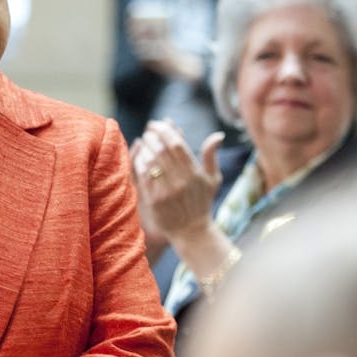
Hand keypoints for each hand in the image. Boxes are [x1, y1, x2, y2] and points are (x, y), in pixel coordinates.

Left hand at [131, 120, 222, 245]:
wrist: (192, 231)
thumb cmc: (202, 202)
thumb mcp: (212, 179)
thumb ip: (211, 156)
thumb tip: (218, 135)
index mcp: (195, 173)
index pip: (176, 144)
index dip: (164, 130)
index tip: (157, 124)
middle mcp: (181, 180)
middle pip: (162, 150)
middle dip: (153, 136)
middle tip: (149, 130)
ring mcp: (166, 191)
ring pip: (151, 161)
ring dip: (145, 147)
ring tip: (144, 141)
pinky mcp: (154, 200)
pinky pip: (143, 176)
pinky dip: (139, 163)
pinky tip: (139, 156)